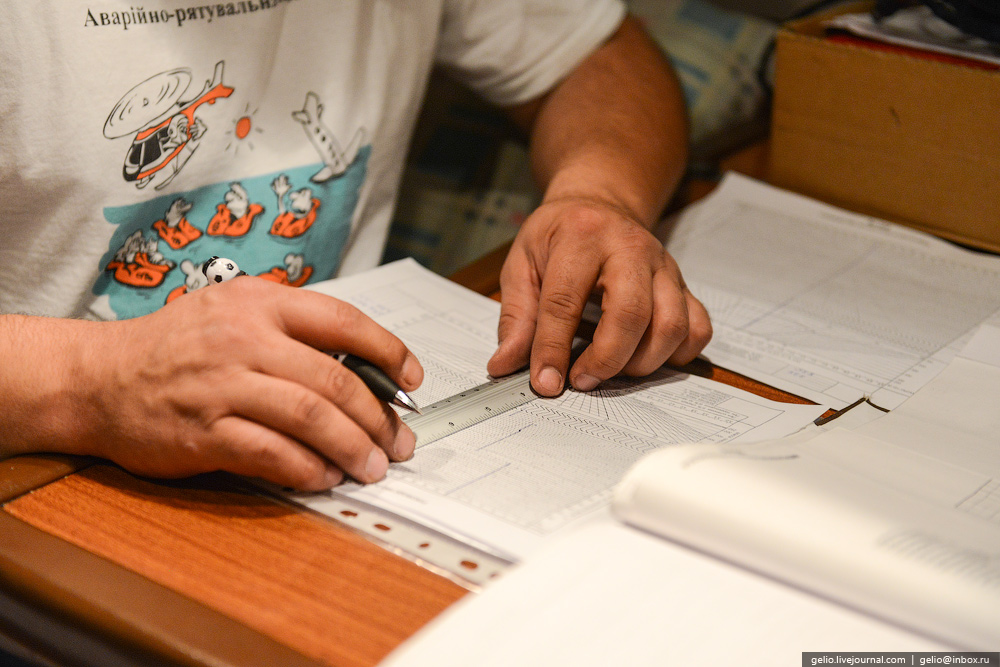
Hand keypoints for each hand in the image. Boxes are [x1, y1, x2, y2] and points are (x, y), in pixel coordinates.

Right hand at [80, 278, 422, 490]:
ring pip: (310, 416)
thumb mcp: (232, 313)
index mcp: (259, 302)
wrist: (96, 377)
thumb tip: (362, 370)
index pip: (343, 321)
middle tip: (400, 442)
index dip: (389, 351)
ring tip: (373, 467)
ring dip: (353, 447)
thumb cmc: (174, 348)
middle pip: (334, 378)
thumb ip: (290, 331)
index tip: (412, 378)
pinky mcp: (201, 432)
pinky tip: (324, 477)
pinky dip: (307, 469)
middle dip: (378, 416)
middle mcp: (242, 338)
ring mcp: (221, 385)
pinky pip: (271, 453)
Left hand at [487, 196, 710, 394]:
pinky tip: (646, 357)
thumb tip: (504, 365)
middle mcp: (630, 248)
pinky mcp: (683, 284)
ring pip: (671, 325)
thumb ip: (515, 317)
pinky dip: (677, 355)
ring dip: (641, 363)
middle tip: (582, 379)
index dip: (553, 349)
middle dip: (606, 359)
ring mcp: (664, 267)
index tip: (545, 382)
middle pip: (632, 313)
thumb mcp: (522, 263)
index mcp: (582, 237)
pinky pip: (697, 328)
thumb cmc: (559, 235)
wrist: (600, 203)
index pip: (566, 301)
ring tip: (610, 369)